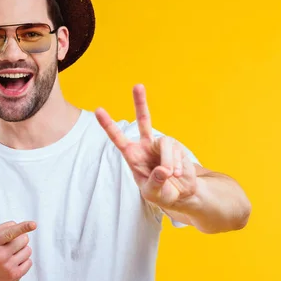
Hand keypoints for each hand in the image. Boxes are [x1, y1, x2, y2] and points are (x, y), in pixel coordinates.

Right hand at [0, 221, 35, 280]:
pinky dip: (23, 261)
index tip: (34, 224)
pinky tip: (13, 264)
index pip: (10, 232)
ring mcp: (7, 266)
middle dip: (20, 240)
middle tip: (10, 246)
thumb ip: (3, 228)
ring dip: (22, 251)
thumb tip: (19, 226)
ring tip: (10, 256)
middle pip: (24, 239)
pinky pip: (29, 262)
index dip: (23, 227)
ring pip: (28, 250)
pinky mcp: (14, 275)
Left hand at [95, 84, 197, 208]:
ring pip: (164, 143)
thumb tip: (163, 169)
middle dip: (140, 103)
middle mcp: (146, 146)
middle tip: (138, 85)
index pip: (118, 138)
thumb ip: (155, 183)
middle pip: (143, 120)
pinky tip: (178, 174)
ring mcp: (162, 145)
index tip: (98, 110)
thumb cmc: (162, 193)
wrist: (182, 194)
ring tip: (171, 175)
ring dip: (169, 161)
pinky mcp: (177, 147)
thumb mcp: (153, 193)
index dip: (108, 125)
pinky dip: (178, 165)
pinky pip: (176, 151)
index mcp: (133, 156)